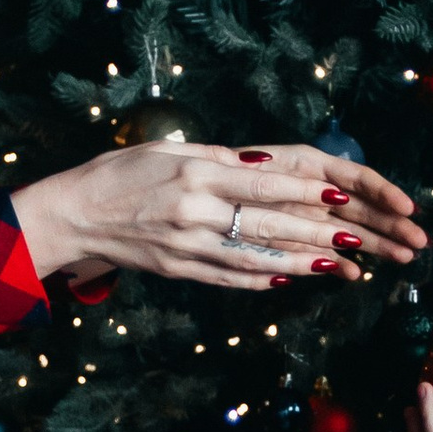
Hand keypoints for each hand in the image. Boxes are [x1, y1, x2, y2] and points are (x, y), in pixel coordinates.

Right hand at [11, 140, 424, 295]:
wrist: (73, 213)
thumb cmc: (121, 172)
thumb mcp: (167, 151)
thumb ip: (218, 160)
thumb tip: (265, 165)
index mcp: (195, 172)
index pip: (262, 184)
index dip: (304, 192)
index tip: (340, 198)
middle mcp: (194, 210)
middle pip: (268, 225)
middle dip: (318, 233)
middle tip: (359, 240)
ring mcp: (187, 245)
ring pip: (255, 258)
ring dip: (301, 263)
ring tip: (340, 266)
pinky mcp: (179, 270)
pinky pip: (228, 277)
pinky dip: (262, 280)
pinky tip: (291, 280)